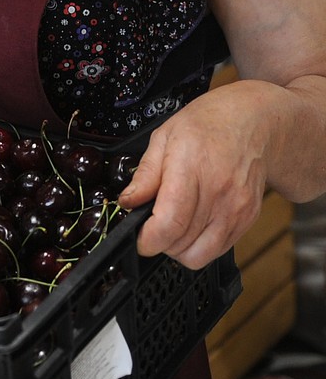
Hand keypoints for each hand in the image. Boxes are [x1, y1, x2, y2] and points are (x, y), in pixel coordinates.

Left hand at [118, 80, 275, 268]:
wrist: (251, 123)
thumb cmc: (206, 126)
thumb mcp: (163, 137)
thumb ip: (145, 174)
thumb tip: (127, 202)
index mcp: (191, 169)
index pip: (170, 222)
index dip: (149, 239)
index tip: (140, 238)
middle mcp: (218, 194)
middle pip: (182, 243)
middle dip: (159, 242)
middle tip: (152, 226)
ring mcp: (236, 210)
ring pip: (201, 255)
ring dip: (180, 249)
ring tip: (172, 227)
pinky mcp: (248, 219)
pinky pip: (219, 249)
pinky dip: (201, 245)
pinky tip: (193, 224)